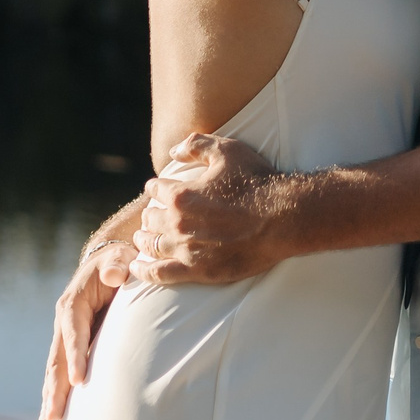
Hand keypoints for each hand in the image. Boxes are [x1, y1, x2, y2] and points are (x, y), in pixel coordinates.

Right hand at [41, 236, 137, 419]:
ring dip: (51, 396)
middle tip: (53, 417)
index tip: (80, 380)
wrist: (107, 265)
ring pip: (55, 370)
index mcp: (73, 304)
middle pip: (56, 360)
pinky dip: (56, 393)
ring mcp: (63, 337)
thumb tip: (115, 275)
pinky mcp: (70, 347)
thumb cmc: (119, 264)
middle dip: (55, 389)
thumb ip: (118, 265)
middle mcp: (63, 323)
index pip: (74, 333)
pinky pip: (61, 372)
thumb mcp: (120, 259)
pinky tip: (53, 416)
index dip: (76, 356)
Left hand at [133, 134, 291, 286]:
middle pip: (151, 219)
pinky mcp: (198, 271)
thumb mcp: (227, 151)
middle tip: (152, 216)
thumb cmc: (256, 182)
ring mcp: (186, 249)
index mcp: (181, 195)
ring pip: (151, 245)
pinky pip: (160, 273)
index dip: (155, 188)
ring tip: (142, 240)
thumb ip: (196, 145)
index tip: (158, 190)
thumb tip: (173, 152)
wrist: (282, 218)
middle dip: (149, 215)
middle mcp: (178, 223)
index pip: (155, 190)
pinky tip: (136, 267)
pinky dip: (144, 271)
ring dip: (144, 240)